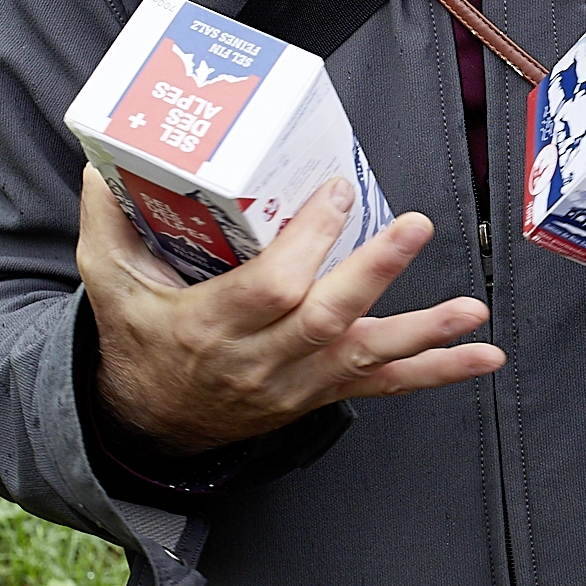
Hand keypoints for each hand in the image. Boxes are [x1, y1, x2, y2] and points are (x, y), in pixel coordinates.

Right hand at [76, 166, 504, 451]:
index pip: (268, 286)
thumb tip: (100, 160)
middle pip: (323, 319)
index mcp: (209, 326)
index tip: (335, 190)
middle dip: (373, 272)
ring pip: (365, 358)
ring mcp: (295, 383)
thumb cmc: (136, 340)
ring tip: (473, 310)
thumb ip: (107, 221)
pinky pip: (386, 386)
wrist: (148, 425)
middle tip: (413, 226)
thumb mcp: (109, 281)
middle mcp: (258, 361)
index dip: (306, 241)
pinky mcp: (320, 394)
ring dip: (424, 332)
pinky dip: (439, 372)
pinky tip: (485, 357)